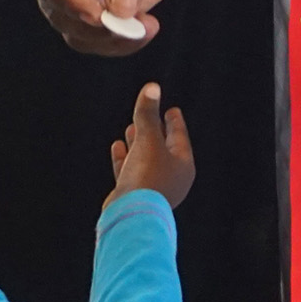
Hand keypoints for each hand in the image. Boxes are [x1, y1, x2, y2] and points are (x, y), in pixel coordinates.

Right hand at [31, 0, 201, 53]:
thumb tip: (121, 8)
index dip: (69, 1)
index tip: (98, 15)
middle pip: (60, 12)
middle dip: (93, 27)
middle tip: (129, 27)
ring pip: (79, 32)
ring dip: (108, 40)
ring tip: (145, 28)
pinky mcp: (108, 4)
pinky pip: (105, 35)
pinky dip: (123, 41)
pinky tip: (147, 28)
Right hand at [109, 83, 196, 209]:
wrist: (132, 214)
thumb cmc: (147, 176)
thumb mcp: (148, 140)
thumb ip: (148, 114)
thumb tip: (152, 87)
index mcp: (182, 165)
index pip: (180, 137)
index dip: (174, 122)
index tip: (172, 110)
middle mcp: (171, 177)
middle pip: (164, 148)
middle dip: (155, 131)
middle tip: (152, 116)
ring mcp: (153, 187)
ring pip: (146, 159)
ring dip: (138, 143)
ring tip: (131, 128)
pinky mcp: (135, 194)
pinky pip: (131, 171)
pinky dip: (125, 158)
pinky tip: (117, 147)